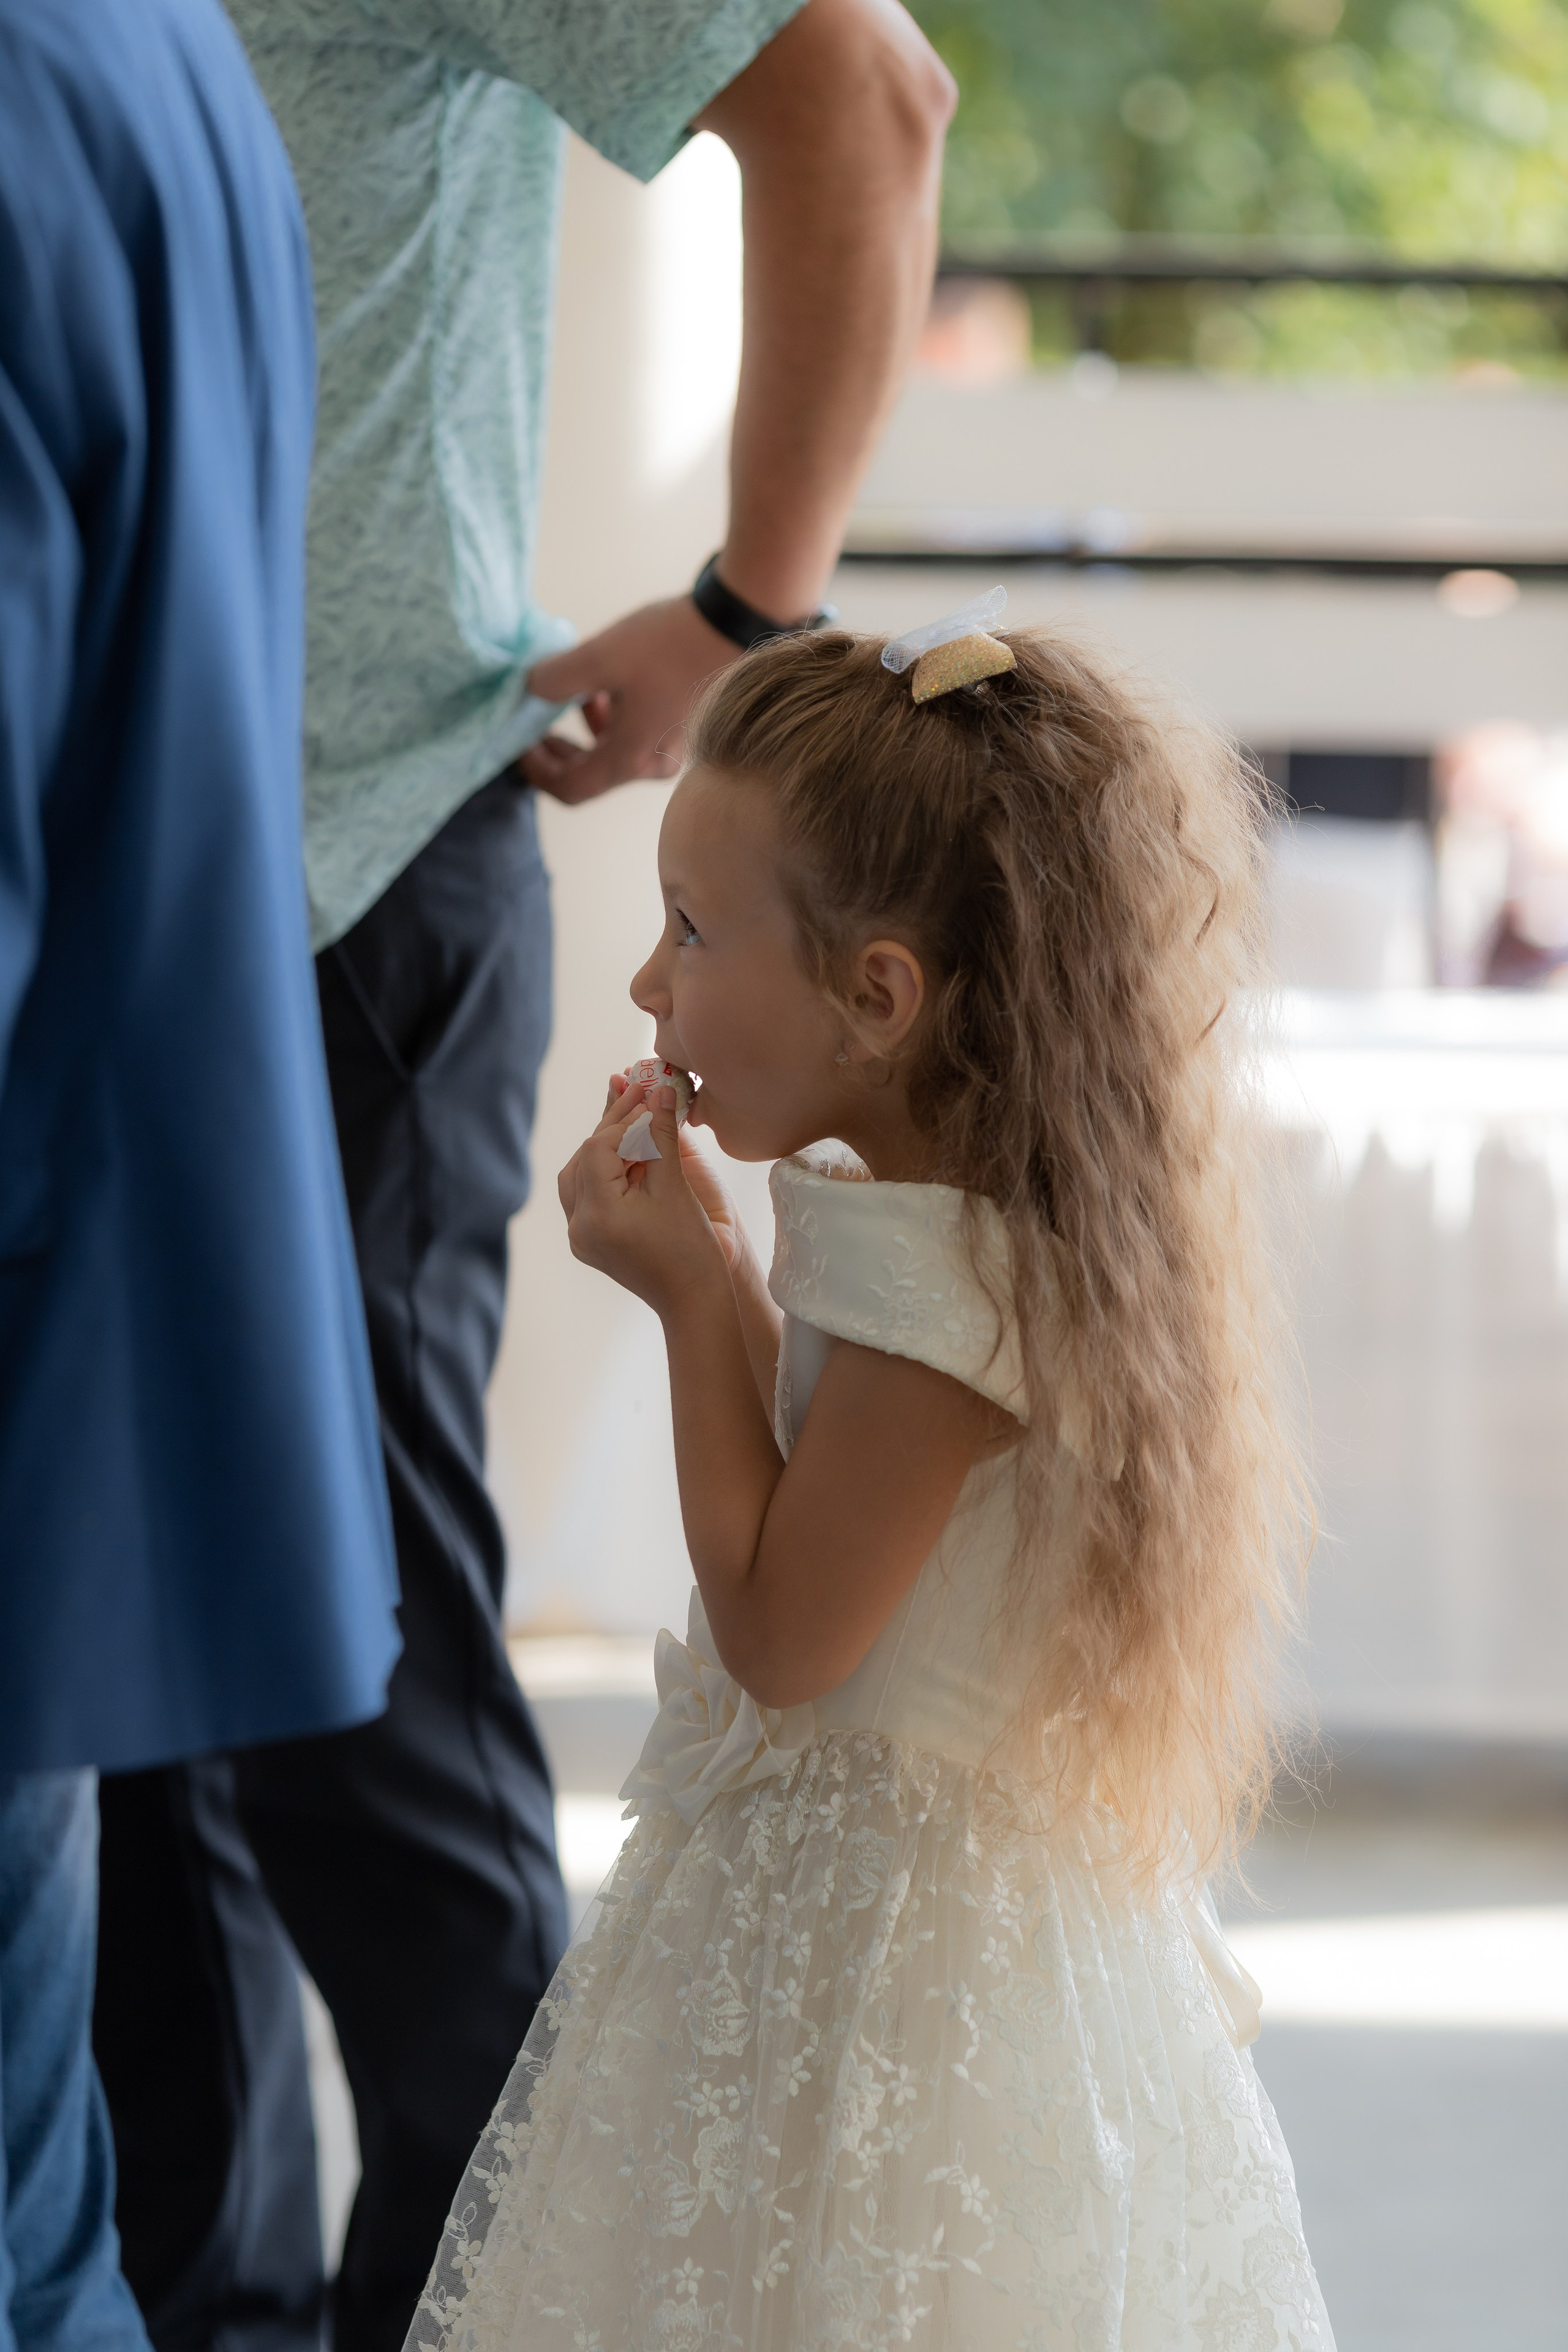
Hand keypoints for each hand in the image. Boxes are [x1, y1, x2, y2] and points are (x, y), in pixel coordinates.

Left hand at [521, 598, 738, 804]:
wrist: (735, 622)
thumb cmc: (670, 643)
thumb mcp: (600, 656)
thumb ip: (555, 678)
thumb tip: (532, 689)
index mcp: (630, 758)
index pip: (570, 789)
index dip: (536, 772)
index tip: (517, 744)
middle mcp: (652, 765)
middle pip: (590, 775)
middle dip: (556, 752)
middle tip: (533, 724)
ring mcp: (670, 748)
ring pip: (612, 754)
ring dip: (583, 732)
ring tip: (569, 694)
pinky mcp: (681, 727)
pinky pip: (633, 737)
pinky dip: (610, 720)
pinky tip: (604, 687)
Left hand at [558, 1079, 729, 1316]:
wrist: (694, 1301)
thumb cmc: (692, 1249)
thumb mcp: (675, 1186)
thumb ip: (661, 1134)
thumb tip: (660, 1089)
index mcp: (597, 1215)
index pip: (599, 1147)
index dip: (624, 1118)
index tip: (649, 1096)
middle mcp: (579, 1227)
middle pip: (583, 1159)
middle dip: (612, 1127)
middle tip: (639, 1096)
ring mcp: (580, 1237)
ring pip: (579, 1175)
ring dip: (605, 1147)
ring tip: (634, 1123)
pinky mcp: (588, 1242)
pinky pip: (586, 1195)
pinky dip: (604, 1170)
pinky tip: (629, 1154)